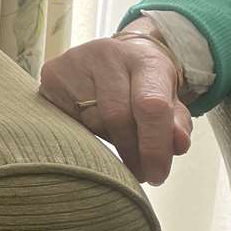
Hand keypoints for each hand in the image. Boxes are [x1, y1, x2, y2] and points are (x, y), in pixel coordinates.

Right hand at [39, 17, 191, 184]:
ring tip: (118, 144)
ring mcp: (75, 61)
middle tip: (140, 173)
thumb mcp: (170, 101)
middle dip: (131, 152)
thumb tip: (178, 146)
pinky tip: (94, 130)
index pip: (151, 105)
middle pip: (118, 117)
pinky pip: (69, 119)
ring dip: (109, 142)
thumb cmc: (144, 86)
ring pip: (92, 121)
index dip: (154, 146)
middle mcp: (108, 55)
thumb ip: (177, 124)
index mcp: (145, 60)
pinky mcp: (52, 73)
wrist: (115, 55)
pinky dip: (85, 133)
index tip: (157, 176)